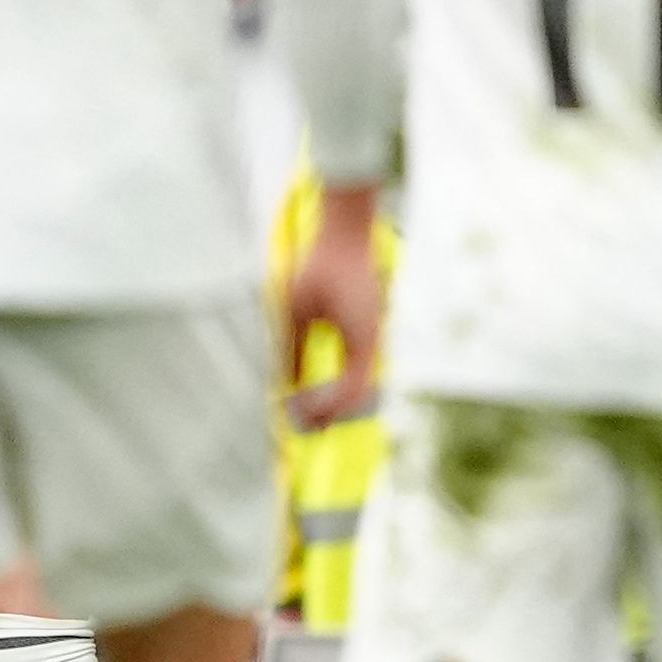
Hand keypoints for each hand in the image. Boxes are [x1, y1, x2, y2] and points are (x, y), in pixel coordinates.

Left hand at [282, 186, 384, 428]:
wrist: (346, 236)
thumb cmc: (321, 269)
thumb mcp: (296, 312)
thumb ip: (292, 350)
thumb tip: (287, 386)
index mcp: (361, 340)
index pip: (350, 390)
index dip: (326, 409)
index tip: (299, 417)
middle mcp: (373, 341)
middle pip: (359, 392)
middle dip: (333, 412)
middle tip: (305, 426)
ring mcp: (374, 335)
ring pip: (362, 381)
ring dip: (338, 399)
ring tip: (310, 409)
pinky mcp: (368, 328)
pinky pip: (359, 366)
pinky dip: (342, 383)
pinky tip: (321, 385)